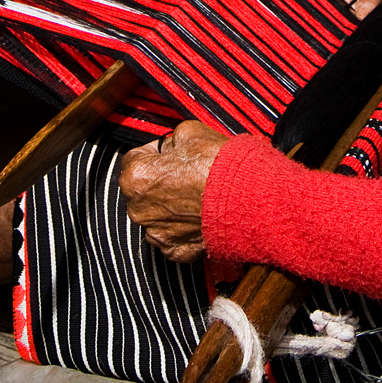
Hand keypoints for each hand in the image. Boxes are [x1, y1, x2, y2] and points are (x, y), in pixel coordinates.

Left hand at [119, 120, 226, 261]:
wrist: (248, 198)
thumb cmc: (219, 167)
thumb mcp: (189, 131)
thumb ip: (170, 140)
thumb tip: (170, 144)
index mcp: (136, 177)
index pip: (133, 159)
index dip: (154, 153)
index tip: (168, 153)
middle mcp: (140, 209)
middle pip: (143, 190)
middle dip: (160, 181)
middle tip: (186, 174)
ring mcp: (157, 233)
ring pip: (156, 215)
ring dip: (170, 206)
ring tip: (196, 195)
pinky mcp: (175, 251)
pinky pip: (172, 237)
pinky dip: (183, 228)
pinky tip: (199, 214)